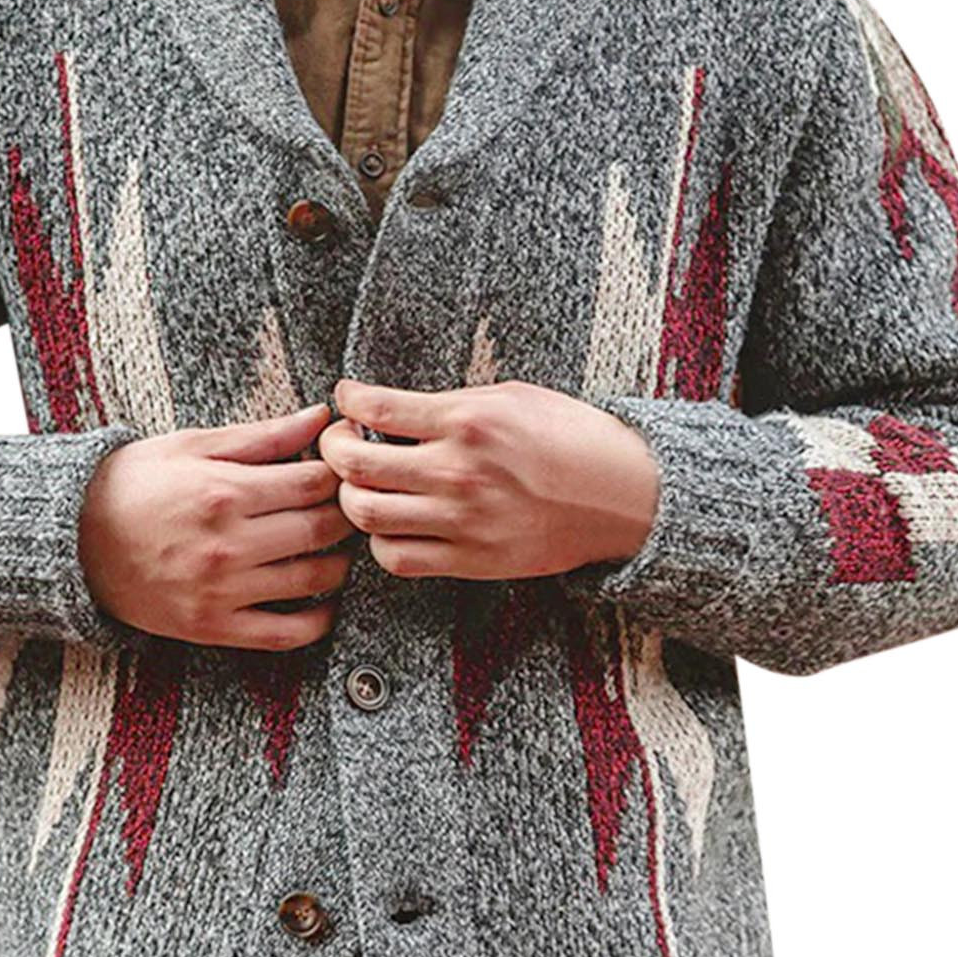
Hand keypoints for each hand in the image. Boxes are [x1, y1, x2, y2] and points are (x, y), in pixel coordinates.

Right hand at [77, 403, 357, 649]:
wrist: (70, 539)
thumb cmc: (133, 483)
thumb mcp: (193, 446)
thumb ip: (263, 436)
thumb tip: (321, 416)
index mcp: (224, 492)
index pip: (315, 483)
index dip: (339, 475)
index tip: (340, 472)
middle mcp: (227, 545)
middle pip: (321, 530)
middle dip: (345, 515)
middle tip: (347, 507)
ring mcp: (220, 591)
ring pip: (313, 580)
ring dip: (339, 564)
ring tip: (336, 547)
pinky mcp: (211, 627)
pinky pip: (284, 634)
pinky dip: (318, 621)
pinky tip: (325, 602)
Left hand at [318, 377, 659, 581]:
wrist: (624, 495)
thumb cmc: (571, 437)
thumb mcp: (510, 396)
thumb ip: (446, 403)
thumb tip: (387, 407)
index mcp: (468, 420)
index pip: (375, 408)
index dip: (347, 401)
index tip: (347, 400)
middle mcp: (458, 472)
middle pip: (354, 465)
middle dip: (333, 449)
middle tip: (341, 443)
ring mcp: (462, 520)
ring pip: (365, 515)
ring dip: (351, 497)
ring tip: (361, 485)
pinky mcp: (471, 560)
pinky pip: (397, 558)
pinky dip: (380, 542)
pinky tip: (391, 524)